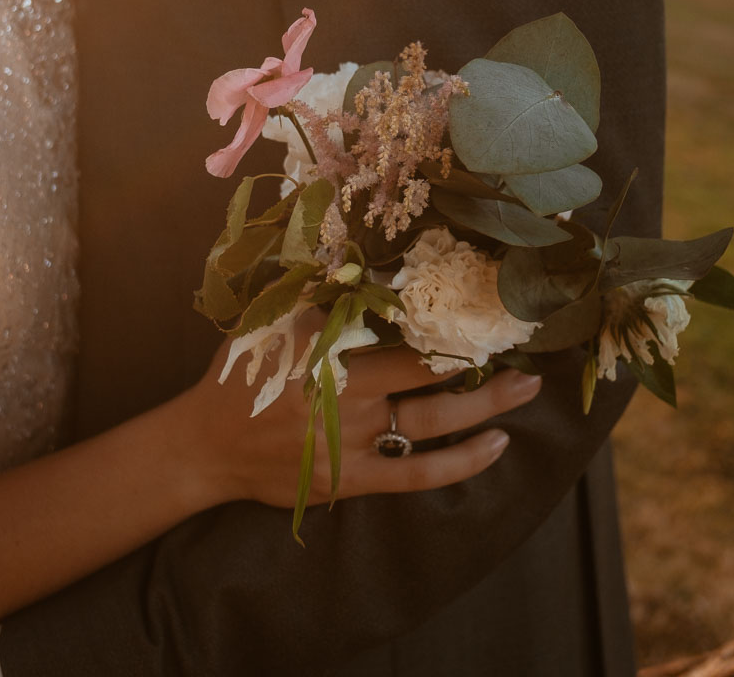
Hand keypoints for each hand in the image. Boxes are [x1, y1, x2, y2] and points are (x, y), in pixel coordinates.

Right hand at [179, 326, 538, 509]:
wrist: (206, 444)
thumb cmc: (243, 374)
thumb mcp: (274, 321)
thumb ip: (318, 293)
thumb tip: (361, 256)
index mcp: (328, 351)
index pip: (400, 331)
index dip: (446, 319)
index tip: (484, 304)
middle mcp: (346, 396)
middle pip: (429, 377)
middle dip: (482, 364)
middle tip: (526, 350)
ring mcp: (352, 441)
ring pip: (432, 423)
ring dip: (486, 408)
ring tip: (527, 391)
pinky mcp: (353, 479)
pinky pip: (418, 472)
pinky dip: (461, 462)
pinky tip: (496, 445)